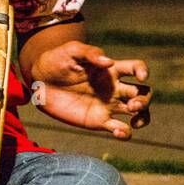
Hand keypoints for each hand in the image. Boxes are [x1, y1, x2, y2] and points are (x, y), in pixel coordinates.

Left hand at [29, 40, 151, 138]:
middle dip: (145, 100)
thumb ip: (90, 53)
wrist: (38, 82)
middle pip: (143, 93)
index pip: (136, 67)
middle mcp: (114, 88)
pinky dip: (125, 133)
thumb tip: (108, 62)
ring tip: (134, 122)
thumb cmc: (56, 61)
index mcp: (111, 69)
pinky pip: (120, 129)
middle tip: (133, 105)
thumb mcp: (70, 51)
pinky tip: (118, 132)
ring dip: (143, 117)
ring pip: (139, 112)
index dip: (143, 71)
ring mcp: (108, 105)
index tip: (141, 76)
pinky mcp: (98, 121)